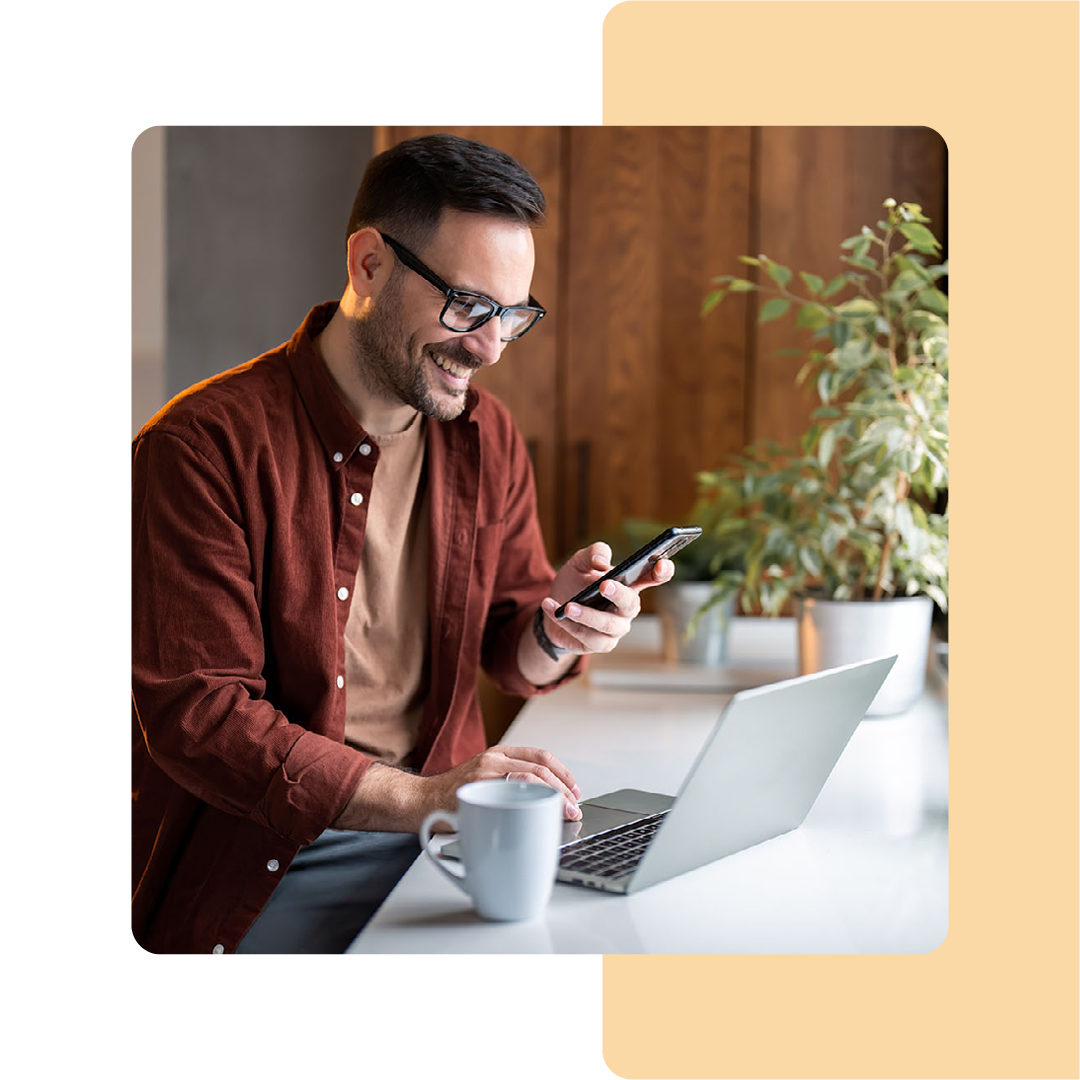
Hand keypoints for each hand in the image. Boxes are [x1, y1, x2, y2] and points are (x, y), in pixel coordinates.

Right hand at [422, 745, 582, 823]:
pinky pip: (511, 793)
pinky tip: (540, 816)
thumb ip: (509, 782)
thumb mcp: (485, 779)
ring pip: (531, 779)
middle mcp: (494, 759)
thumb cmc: (453, 796)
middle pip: (540, 769)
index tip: (575, 789)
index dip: (563, 772)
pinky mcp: (477, 791)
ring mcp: (485, 774)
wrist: (420, 801)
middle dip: (563, 789)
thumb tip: (546, 801)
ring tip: (563, 813)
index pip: (540, 755)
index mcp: (498, 754)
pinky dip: (531, 805)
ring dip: (553, 797)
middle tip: (573, 807)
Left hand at [540, 541, 673, 655]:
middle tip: (604, 585)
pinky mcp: (600, 644)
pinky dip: (567, 624)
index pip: (653, 577)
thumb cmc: (574, 583)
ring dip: (587, 616)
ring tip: (568, 606)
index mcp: (629, 584)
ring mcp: (615, 628)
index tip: (661, 563)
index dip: (662, 571)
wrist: (553, 608)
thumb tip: (602, 562)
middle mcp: (626, 608)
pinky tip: (552, 609)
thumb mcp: (579, 562)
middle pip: (631, 604)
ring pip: (607, 626)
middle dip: (619, 595)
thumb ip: (593, 553)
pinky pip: (586, 637)